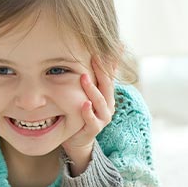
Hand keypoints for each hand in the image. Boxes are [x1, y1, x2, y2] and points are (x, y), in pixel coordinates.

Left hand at [61, 56, 115, 174]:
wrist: (78, 139)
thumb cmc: (81, 113)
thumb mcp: (86, 95)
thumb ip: (89, 81)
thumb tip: (87, 58)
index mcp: (107, 96)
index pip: (110, 75)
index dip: (110, 62)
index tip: (108, 47)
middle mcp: (108, 105)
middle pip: (106, 85)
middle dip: (101, 70)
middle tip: (95, 56)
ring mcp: (103, 118)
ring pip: (100, 101)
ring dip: (92, 89)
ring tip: (84, 77)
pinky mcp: (94, 129)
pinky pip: (92, 120)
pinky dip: (88, 112)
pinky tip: (84, 104)